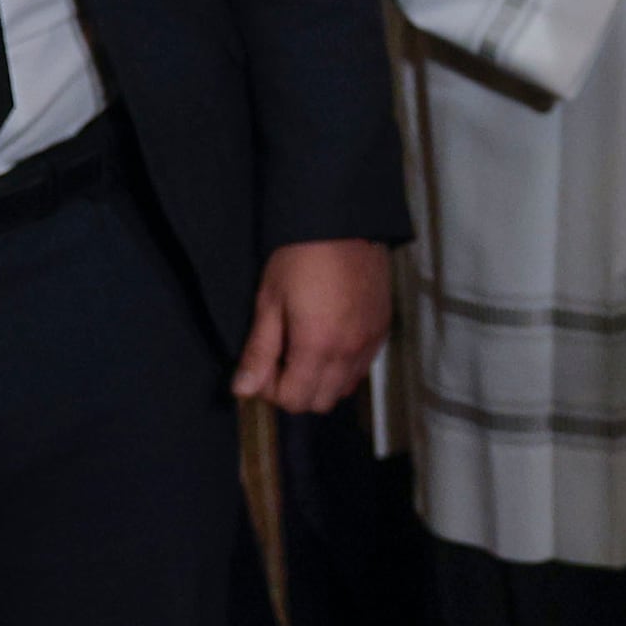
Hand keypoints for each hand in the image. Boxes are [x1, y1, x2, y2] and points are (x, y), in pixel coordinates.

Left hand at [234, 238, 394, 410]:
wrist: (342, 223)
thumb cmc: (300, 257)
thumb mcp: (269, 301)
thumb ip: (259, 352)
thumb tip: (243, 390)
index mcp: (317, 345)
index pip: (294, 400)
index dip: (271, 390)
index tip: (262, 366)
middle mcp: (350, 351)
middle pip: (321, 402)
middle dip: (296, 390)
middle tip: (280, 361)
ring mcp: (370, 341)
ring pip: (344, 389)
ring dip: (321, 381)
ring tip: (304, 351)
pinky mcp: (383, 329)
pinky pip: (362, 368)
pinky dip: (344, 367)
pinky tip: (328, 341)